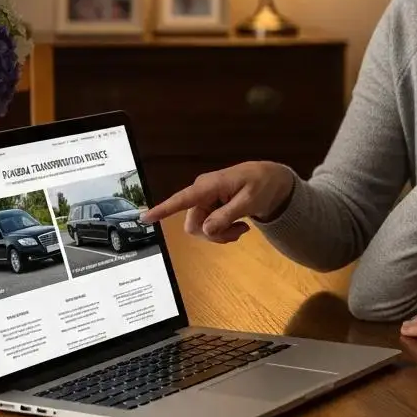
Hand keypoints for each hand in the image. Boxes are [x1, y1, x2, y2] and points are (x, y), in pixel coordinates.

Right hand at [142, 161, 294, 243]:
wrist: (271, 181)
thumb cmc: (261, 184)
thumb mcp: (249, 201)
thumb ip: (228, 215)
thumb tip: (206, 229)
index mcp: (209, 185)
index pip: (182, 198)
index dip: (163, 209)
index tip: (145, 217)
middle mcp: (201, 193)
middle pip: (194, 225)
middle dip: (214, 235)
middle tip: (238, 232)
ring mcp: (205, 201)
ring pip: (201, 229)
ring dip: (221, 234)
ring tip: (242, 228)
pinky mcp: (210, 208)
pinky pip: (208, 228)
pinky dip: (223, 232)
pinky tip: (239, 226)